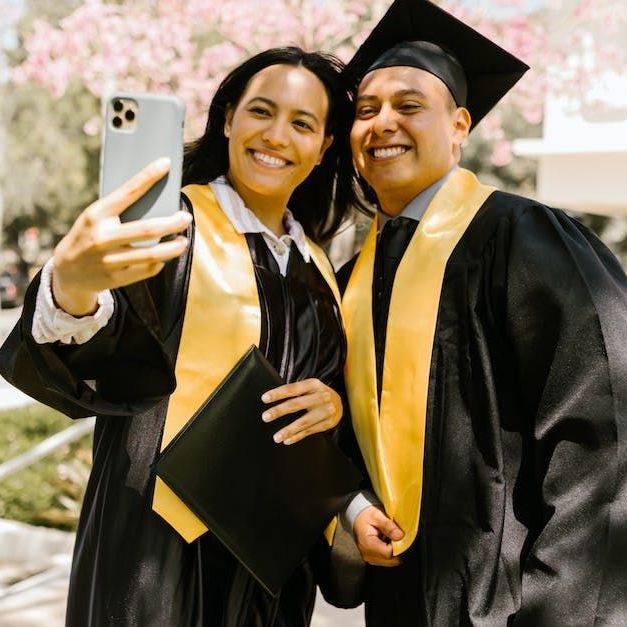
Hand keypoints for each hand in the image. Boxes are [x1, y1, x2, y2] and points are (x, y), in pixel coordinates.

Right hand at [52, 158, 191, 315]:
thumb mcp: (95, 219)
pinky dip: (159, 262)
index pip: (128, 192)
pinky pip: (146, 270)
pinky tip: (164, 257)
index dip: (148, 177)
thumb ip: (119, 211)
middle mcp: (102, 237)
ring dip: (173, 248)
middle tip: (186, 218)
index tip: (166, 164)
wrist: (67, 271)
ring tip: (183, 242)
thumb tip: (156, 201)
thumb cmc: (88, 236)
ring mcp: (108, 260)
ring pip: (151, 254)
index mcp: (97, 215)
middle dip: (172, 223)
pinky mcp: (115, 279)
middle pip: (147, 230)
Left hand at [261, 378, 342, 444]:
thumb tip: (272, 398)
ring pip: (304, 422)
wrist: (339, 402)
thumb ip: (295, 392)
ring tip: (276, 437)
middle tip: (266, 417)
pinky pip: (310, 431)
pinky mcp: (329, 423)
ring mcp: (327, 410)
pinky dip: (297, 436)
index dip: (278, 393)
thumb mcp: (309, 388)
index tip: (265, 399)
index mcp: (314, 384)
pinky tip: (287, 440)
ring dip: (289, 430)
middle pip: (297, 404)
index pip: (293, 389)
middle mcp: (322, 396)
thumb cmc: (317, 394)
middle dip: (280, 411)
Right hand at [353, 505, 403, 566]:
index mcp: (368, 544)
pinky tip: (388, 542)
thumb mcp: (377, 515)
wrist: (357, 518)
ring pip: (390, 562)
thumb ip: (388, 525)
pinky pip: (386, 561)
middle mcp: (367, 554)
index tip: (399, 535)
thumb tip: (400, 536)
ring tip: (390, 538)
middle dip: (397, 549)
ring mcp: (369, 559)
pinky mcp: (372, 559)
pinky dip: (390, 553)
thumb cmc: (366, 516)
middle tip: (396, 535)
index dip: (398, 545)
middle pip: (391, 560)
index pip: (389, 553)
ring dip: (394, 551)